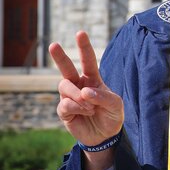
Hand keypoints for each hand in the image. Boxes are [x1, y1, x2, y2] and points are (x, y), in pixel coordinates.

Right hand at [49, 31, 123, 152]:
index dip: (84, 47)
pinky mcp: (64, 111)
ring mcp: (70, 97)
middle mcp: (79, 85)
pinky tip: (85, 112)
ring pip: (64, 86)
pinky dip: (76, 107)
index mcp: (93, 79)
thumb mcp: (116, 105)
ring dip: (78, 96)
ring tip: (90, 107)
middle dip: (60, 56)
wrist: (105, 137)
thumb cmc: (112, 116)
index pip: (87, 60)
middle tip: (54, 45)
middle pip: (66, 68)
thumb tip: (85, 92)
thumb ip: (103, 96)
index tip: (80, 33)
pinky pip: (64, 104)